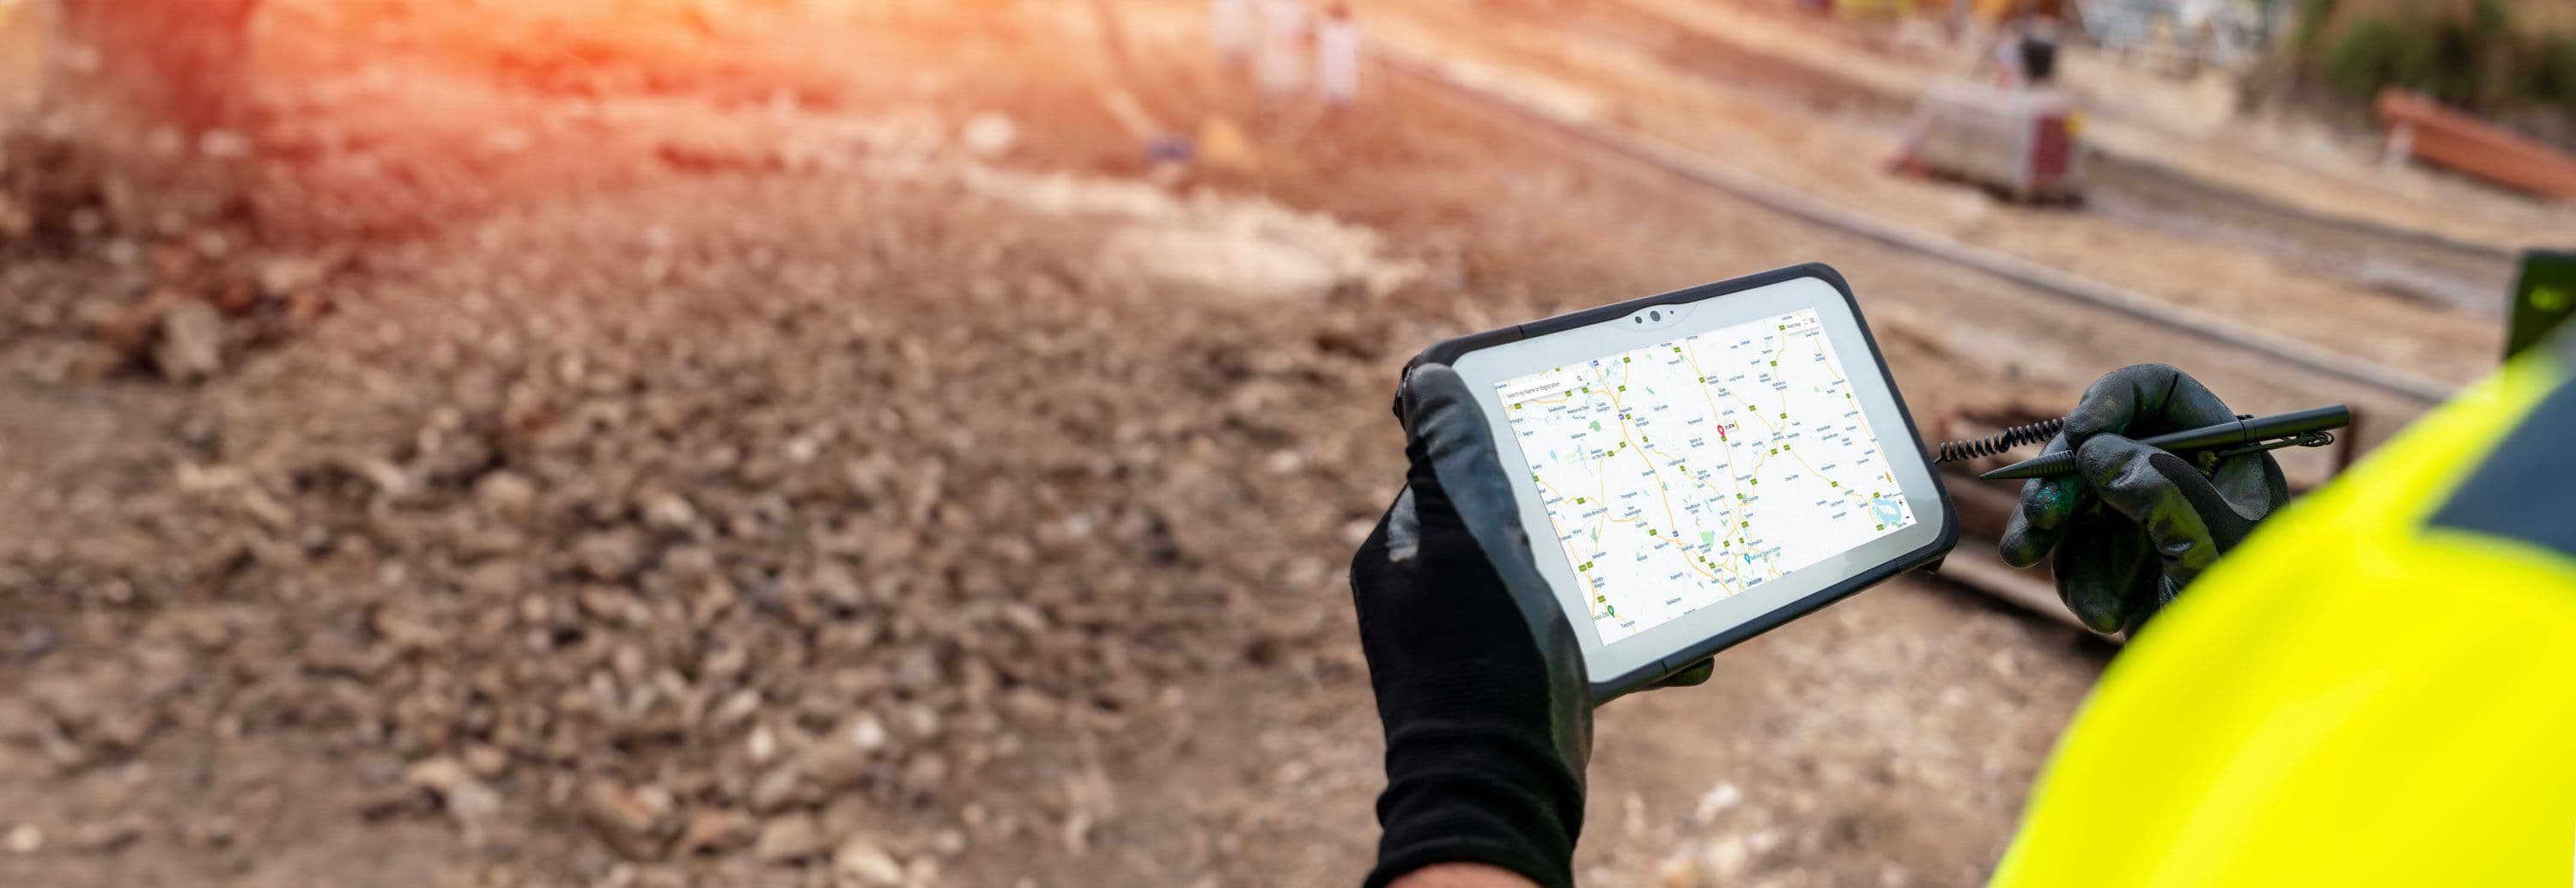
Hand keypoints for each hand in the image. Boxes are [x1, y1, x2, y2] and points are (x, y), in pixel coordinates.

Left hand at [1349, 363, 1706, 887]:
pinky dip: (1631, 636)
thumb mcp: (1466, 545)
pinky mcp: (1525, 683)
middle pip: (1521, 516)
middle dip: (1591, 505)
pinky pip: (1584, 637)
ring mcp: (1479, 639)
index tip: (1583, 422)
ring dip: (1621, 571)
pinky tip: (1687, 652)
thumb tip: (1426, 379)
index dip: (1520, 436)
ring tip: (1680, 563)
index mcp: (1407, 550)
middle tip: (1653, 489)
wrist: (1498, 797)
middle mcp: (1433, 592)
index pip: (1460, 465)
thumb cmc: (1476, 667)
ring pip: (1562, 575)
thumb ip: (1452, 464)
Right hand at [1999, 364, 2289, 634]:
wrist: (2232, 705)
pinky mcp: (2123, 566)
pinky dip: (2074, 580)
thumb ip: (2159, 490)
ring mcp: (2151, 524)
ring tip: (2031, 563)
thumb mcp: (2207, 550)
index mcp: (2229, 462)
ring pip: (2077, 499)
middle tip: (2041, 514)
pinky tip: (2103, 616)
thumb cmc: (2247, 630)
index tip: (2076, 434)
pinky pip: (2073, 550)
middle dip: (2064, 480)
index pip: (2163, 395)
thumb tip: (2098, 451)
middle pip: (2103, 443)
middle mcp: (2188, 482)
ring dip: (2054, 535)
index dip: (2114, 400)